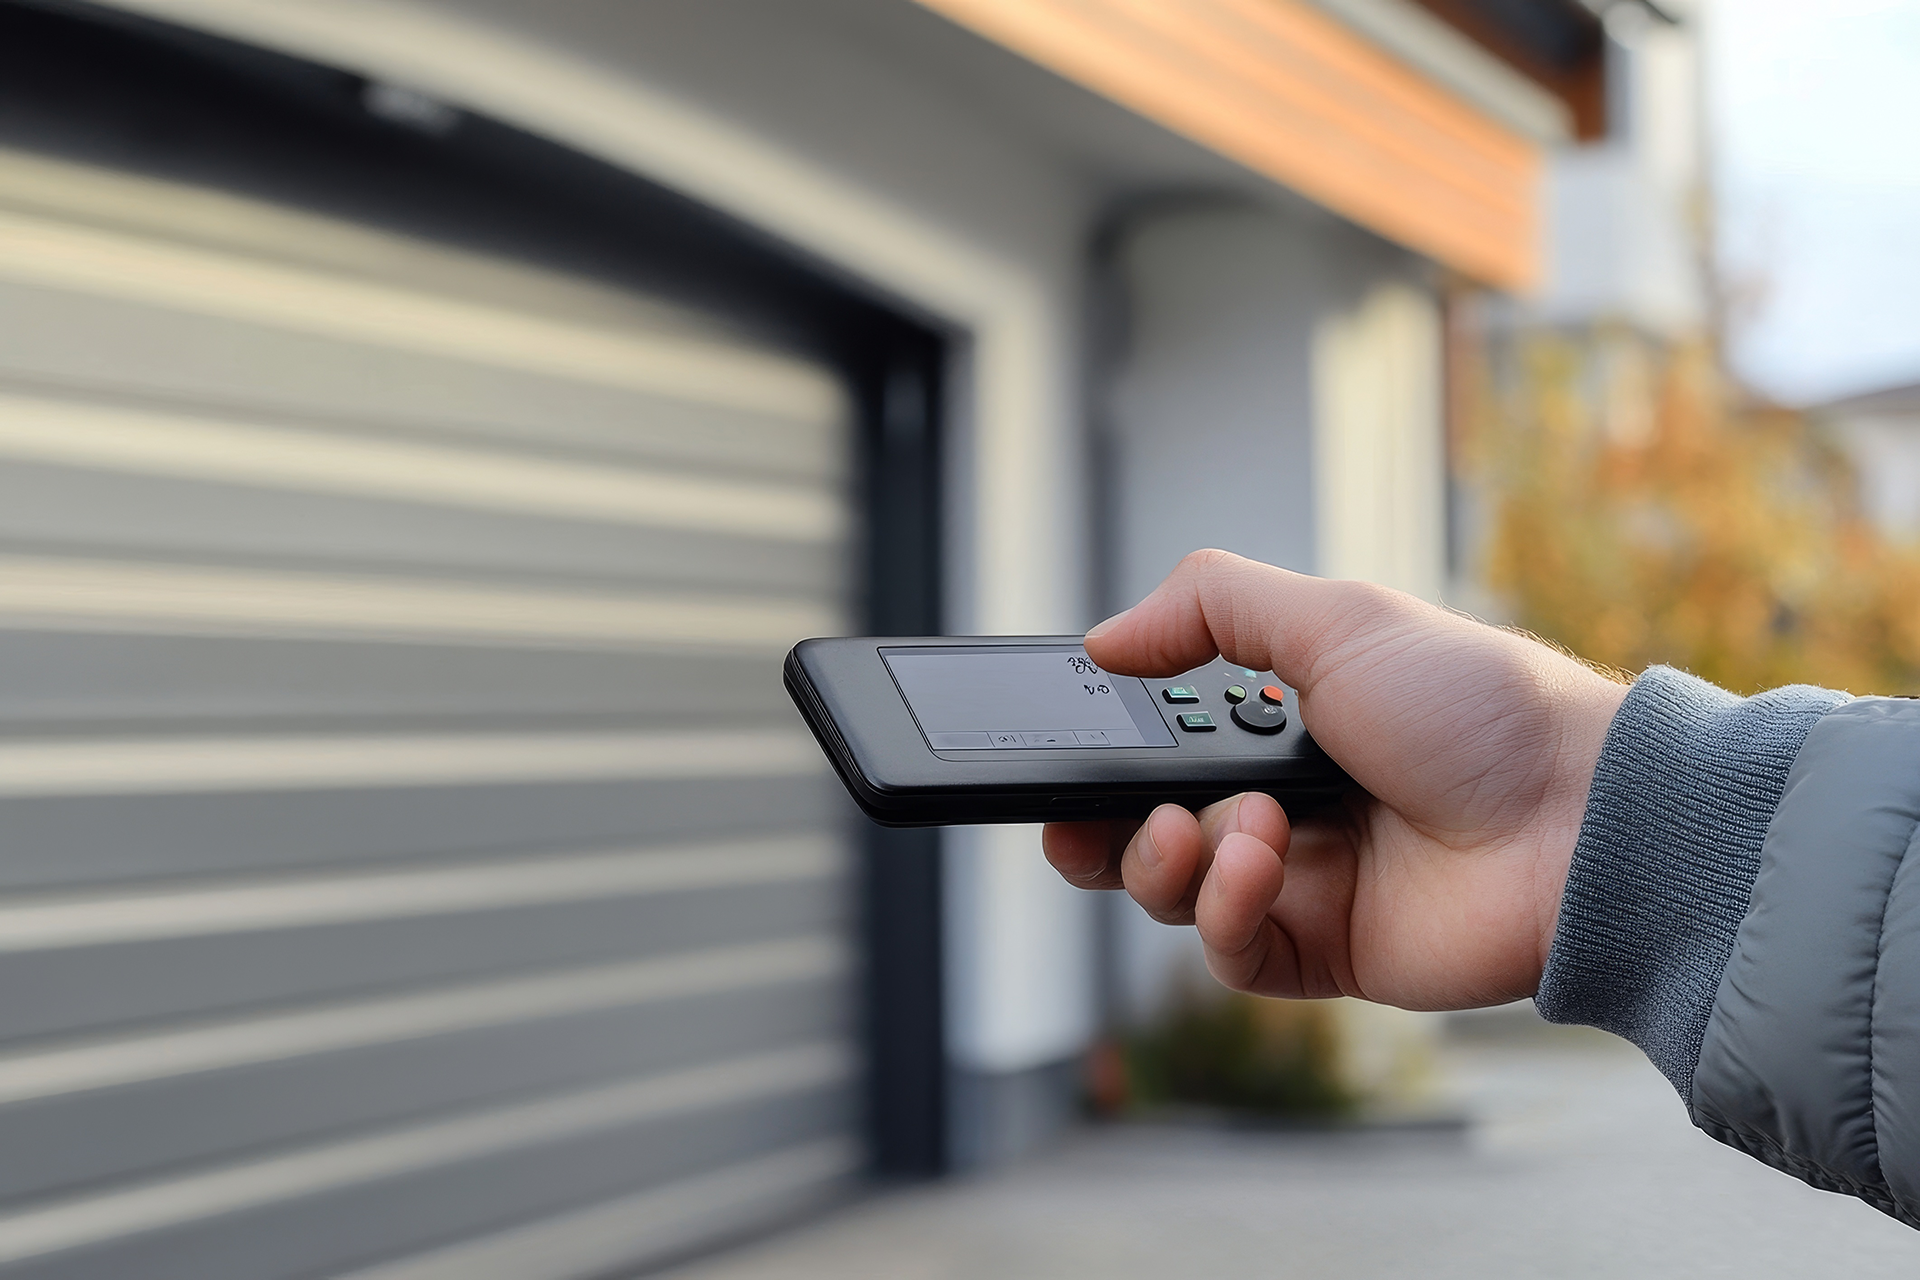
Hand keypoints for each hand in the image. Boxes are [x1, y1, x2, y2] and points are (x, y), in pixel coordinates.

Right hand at [1042, 550, 1628, 1010]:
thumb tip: (1105, 637)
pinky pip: (1228, 951)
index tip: (1058, 745)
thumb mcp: (1336, 620)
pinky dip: (1224, 907)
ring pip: (1173, 894)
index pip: (1160, 745)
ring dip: (1169, 858)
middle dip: (1094, 825)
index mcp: (1283, 726)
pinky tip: (1262, 863)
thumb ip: (1210, 608)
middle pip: (1142, 829)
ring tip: (1235, 823)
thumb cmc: (1475, 707)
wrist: (1576, 817)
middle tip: (1074, 816)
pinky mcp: (1323, 952)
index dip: (1102, 753)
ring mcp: (1301, 883)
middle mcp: (1282, 806)